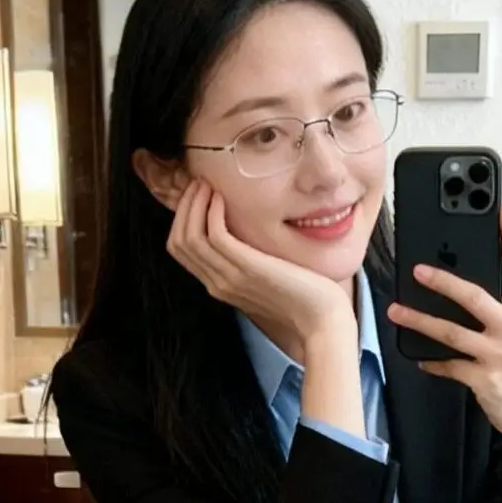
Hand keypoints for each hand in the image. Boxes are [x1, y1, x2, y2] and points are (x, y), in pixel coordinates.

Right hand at [164, 177, 353, 346]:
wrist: (322, 320)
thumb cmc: (303, 296)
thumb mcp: (266, 276)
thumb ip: (248, 259)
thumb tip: (244, 230)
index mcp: (219, 285)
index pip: (180, 250)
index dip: (183, 217)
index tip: (198, 194)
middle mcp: (218, 283)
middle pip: (179, 241)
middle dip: (184, 206)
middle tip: (198, 182)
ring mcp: (230, 278)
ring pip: (190, 237)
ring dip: (194, 204)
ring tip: (207, 184)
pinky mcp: (247, 269)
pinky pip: (215, 236)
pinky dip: (212, 211)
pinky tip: (222, 197)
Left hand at [387, 208, 501, 453]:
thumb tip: (467, 293)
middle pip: (474, 297)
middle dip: (443, 281)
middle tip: (417, 270)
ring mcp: (499, 355)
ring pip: (451, 332)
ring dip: (420, 321)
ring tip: (396, 311)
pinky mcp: (484, 380)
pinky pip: (449, 366)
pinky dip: (432, 361)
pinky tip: (420, 357)